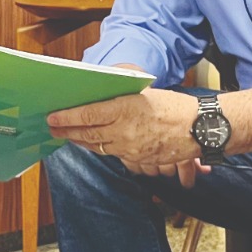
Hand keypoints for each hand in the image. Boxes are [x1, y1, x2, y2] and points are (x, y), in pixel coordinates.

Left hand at [46, 88, 208, 184]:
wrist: (199, 129)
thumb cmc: (174, 106)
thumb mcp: (145, 93)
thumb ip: (120, 98)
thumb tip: (98, 96)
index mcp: (125, 108)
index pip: (88, 114)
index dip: (66, 117)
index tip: (52, 116)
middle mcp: (124, 130)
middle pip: (87, 134)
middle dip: (66, 131)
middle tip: (51, 128)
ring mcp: (130, 148)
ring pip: (97, 146)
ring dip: (80, 141)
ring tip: (67, 135)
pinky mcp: (137, 159)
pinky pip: (113, 154)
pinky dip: (99, 148)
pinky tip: (92, 143)